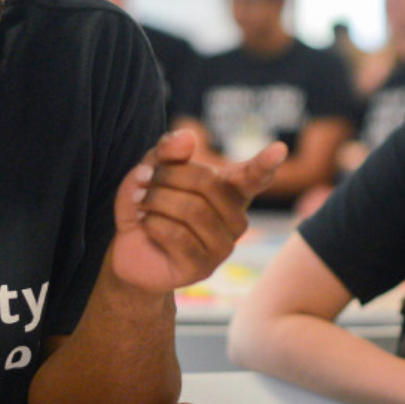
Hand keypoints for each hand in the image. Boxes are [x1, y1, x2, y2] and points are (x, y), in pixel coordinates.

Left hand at [112, 130, 286, 292]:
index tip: (279, 149)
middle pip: (209, 183)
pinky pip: (179, 236)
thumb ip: (168, 151)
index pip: (254, 176)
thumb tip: (188, 136)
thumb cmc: (146, 203)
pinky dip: (153, 223)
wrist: (126, 248)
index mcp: (229, 190)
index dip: (265, 164)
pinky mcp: (202, 267)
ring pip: (193, 210)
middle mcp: (234, 219)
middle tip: (143, 178)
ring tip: (140, 201)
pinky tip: (143, 222)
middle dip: (168, 175)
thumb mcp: (151, 169)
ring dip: (156, 200)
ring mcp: (222, 246)